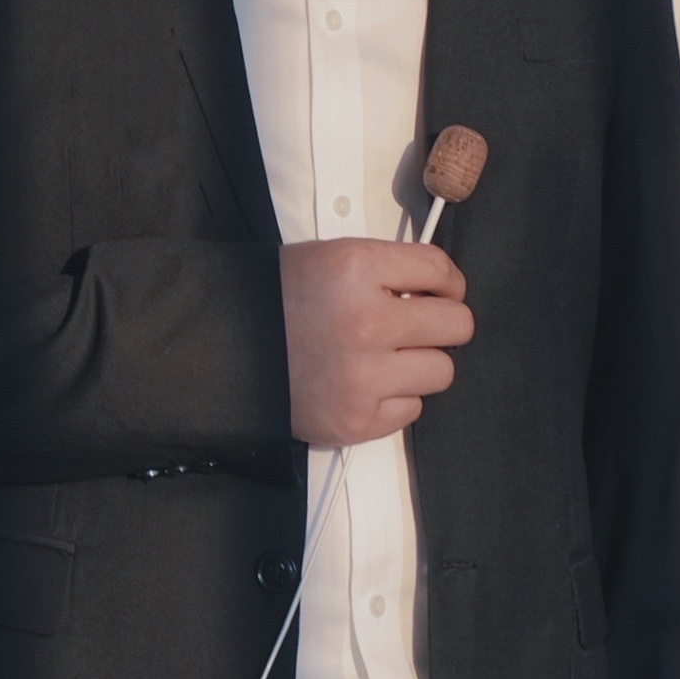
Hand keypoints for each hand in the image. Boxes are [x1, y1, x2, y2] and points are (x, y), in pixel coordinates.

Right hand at [278, 237, 470, 446]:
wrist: (222, 352)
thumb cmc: (278, 302)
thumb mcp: (330, 259)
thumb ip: (388, 270)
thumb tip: (443, 292)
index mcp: (355, 268)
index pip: (440, 271)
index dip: (448, 282)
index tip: (442, 291)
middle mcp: (365, 321)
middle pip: (457, 324)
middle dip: (441, 324)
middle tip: (417, 327)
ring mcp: (363, 376)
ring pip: (441, 371)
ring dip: (418, 364)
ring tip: (382, 358)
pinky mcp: (357, 419)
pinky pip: (412, 410)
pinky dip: (392, 399)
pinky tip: (362, 385)